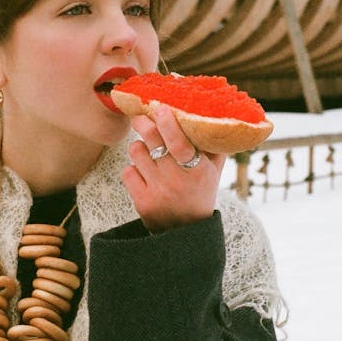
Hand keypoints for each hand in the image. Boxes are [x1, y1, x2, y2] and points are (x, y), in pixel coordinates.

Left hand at [122, 104, 225, 231]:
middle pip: (152, 141)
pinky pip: (128, 171)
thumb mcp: (213, 172)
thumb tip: (210, 114)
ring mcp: (157, 192)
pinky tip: (144, 173)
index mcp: (198, 171)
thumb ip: (212, 145)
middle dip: (143, 123)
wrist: (185, 233)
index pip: (179, 143)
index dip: (168, 123)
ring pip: (137, 152)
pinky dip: (134, 168)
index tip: (160, 107)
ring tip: (148, 151)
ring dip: (140, 147)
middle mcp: (177, 181)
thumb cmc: (200, 193)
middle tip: (140, 116)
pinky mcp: (141, 201)